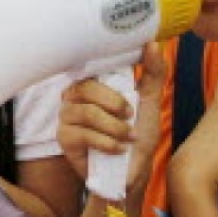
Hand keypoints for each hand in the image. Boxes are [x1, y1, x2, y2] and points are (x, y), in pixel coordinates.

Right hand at [57, 43, 165, 192]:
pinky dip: (106, 142)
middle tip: (130, 115)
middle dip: (114, 103)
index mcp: (92, 83)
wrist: (133, 172)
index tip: (125, 79)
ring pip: (86, 112)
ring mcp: (66, 117)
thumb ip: (152, 72)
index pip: (91, 65)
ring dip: (114, 127)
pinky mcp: (64, 138)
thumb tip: (153, 44)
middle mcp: (74, 96)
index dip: (106, 68)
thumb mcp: (149, 100)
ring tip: (128, 137)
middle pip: (86, 87)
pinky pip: (83, 133)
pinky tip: (118, 149)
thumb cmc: (138, 135)